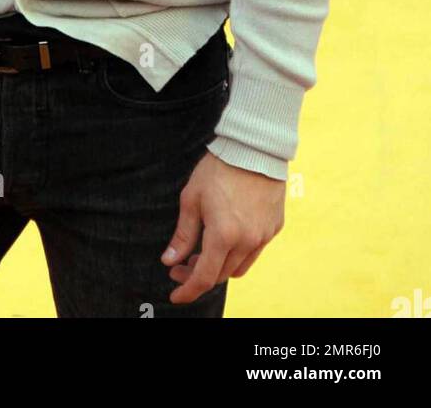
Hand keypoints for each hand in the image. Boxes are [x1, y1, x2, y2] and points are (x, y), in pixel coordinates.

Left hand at [161, 152, 285, 303]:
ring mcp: (263, 236)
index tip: (175, 295)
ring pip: (239, 267)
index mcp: (223, 235)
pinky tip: (227, 236)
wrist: (254, 147)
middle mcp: (247, 241)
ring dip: (219, 266)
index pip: (204, 277)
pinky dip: (238, 252)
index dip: (187, 290)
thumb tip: (169, 260)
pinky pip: (254, 251)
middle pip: (221, 275)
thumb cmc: (218, 169)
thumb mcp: (192, 199)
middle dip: (199, 275)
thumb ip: (183, 235)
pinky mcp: (274, 228)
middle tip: (181, 264)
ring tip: (203, 251)